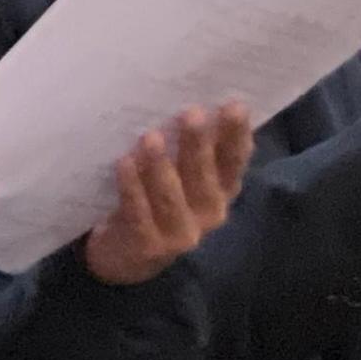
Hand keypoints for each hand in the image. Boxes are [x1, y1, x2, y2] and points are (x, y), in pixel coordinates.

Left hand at [80, 104, 256, 285]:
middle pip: (204, 175)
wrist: (126, 256)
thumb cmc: (158, 201)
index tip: (233, 105)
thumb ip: (194, 150)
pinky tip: (124, 163)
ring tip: (151, 137)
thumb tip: (196, 103)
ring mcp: (181, 233)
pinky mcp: (149, 246)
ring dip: (160, 165)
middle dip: (198, 144)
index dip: (236, 135)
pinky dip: (132, 187)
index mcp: (222, 191)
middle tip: (192, 113)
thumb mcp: (183, 179)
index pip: (234, 161)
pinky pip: (139, 212)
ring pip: (171, 195)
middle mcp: (209, 214)